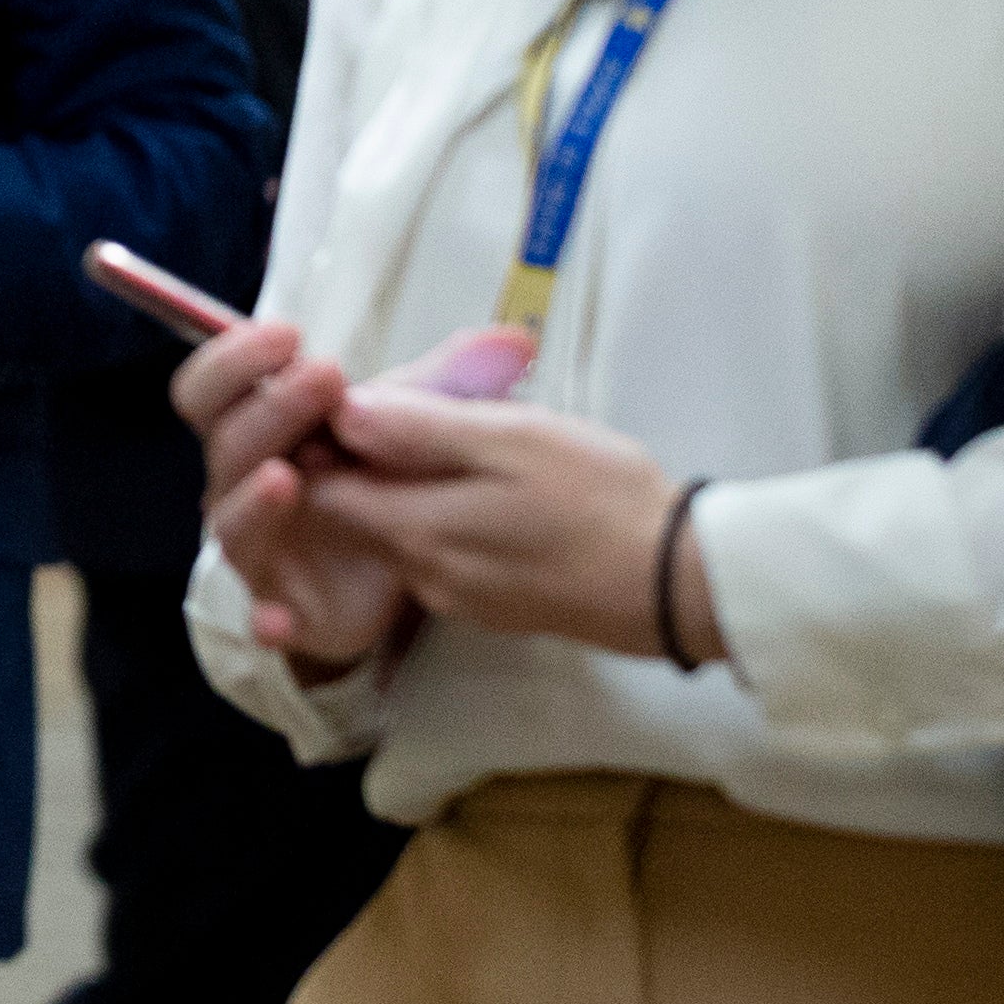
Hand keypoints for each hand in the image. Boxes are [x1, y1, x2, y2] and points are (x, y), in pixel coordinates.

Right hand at [172, 319, 413, 672]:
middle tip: (322, 381)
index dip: (235, 358)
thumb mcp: (416, 422)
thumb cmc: (385, 472)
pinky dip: (264, 616)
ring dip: (252, 501)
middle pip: (225, 444)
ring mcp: (258, 545)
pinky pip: (262, 614)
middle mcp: (241, 483)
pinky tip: (279, 621)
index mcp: (258, 425)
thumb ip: (448, 382)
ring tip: (284, 479)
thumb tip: (515, 340)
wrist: (400, 558)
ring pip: (231, 522)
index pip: (213, 386)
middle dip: (268, 409)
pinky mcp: (282, 604)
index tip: (288, 336)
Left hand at [310, 380, 718, 664]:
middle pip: (355, 511)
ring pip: (401, 531)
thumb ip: (420, 428)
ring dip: (412, 486)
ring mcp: (461, 597)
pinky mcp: (497, 607)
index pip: (318, 487)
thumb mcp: (512, 438)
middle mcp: (423, 575)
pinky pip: (446, 554)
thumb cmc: (601, 498)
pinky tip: (491, 485)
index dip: (323, 436)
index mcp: (415, 532)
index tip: (356, 397)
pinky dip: (449, 515)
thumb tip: (344, 411)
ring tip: (459, 437)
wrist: (685, 586)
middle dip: (366, 459)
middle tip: (414, 407)